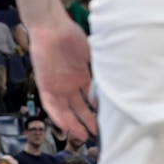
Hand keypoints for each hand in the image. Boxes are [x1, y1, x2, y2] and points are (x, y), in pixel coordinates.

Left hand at [29, 17, 96, 140]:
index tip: (107, 119)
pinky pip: (51, 105)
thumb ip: (101, 70)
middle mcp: (69, 84)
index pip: (90, 98)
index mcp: (81, 76)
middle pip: (79, 107)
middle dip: (88, 121)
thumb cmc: (72, 36)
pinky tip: (66, 126)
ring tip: (84, 136)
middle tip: (98, 133)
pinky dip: (58, 116)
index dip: (98, 109)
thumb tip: (119, 82)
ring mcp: (57, 85)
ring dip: (74, 123)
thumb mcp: (92, 55)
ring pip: (66, 110)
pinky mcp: (44, 85)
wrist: (52, 28)